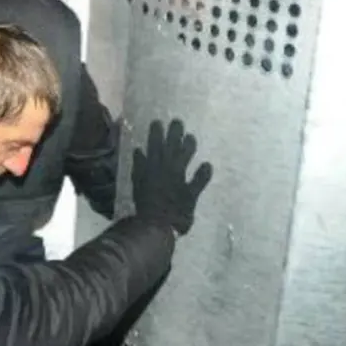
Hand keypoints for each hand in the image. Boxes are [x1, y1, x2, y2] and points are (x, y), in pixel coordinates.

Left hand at [131, 119, 211, 235]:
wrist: (153, 225)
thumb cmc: (177, 214)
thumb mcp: (192, 198)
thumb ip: (199, 180)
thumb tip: (208, 164)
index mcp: (177, 172)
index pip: (185, 152)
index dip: (188, 143)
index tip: (190, 134)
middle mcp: (163, 168)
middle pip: (169, 146)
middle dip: (173, 133)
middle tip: (175, 120)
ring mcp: (149, 173)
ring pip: (152, 150)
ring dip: (154, 137)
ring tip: (155, 123)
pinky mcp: (138, 180)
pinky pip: (138, 164)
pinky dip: (138, 157)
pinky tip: (137, 150)